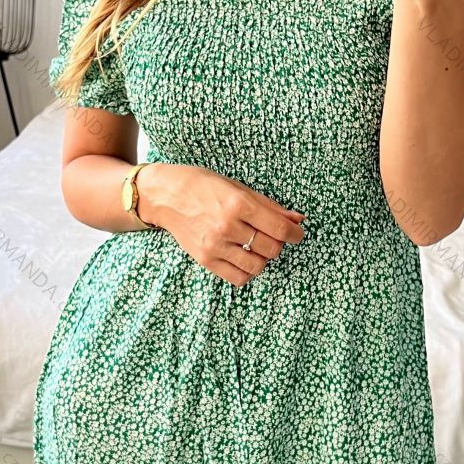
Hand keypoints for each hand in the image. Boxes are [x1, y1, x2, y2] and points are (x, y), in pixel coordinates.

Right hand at [139, 163, 304, 286]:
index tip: (297, 234)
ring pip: (257, 266)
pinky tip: (245, 259)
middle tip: (272, 236)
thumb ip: (269, 206)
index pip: (278, 228)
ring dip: (263, 258)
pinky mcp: (205, 259)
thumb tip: (297, 219)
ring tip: (257, 247)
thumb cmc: (203, 186)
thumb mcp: (238, 188)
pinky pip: (237, 277)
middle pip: (270, 248)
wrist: (165, 196)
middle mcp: (227, 226)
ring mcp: (214, 246)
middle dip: (278, 244)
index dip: (294, 234)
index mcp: (238, 204)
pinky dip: (248, 271)